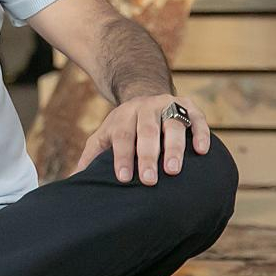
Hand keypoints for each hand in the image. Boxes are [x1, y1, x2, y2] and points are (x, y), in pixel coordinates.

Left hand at [78, 93, 211, 184]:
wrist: (145, 94)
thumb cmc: (124, 127)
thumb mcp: (104, 136)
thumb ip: (92, 155)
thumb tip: (74, 179)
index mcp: (123, 116)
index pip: (122, 136)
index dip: (121, 157)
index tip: (122, 178)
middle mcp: (146, 108)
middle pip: (147, 131)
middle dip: (147, 156)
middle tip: (149, 181)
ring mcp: (169, 105)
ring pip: (173, 125)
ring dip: (174, 148)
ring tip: (174, 171)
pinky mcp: (190, 106)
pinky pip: (197, 119)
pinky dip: (200, 133)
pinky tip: (202, 151)